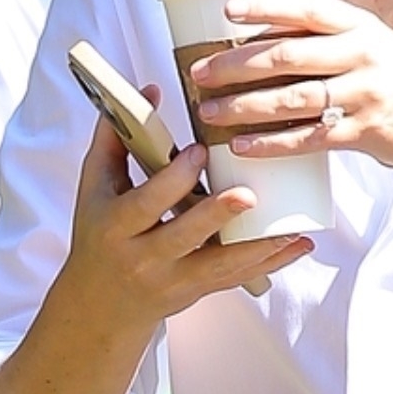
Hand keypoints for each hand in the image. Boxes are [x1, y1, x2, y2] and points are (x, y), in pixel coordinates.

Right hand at [0, 115, 309, 393]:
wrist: (100, 304)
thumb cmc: (99, 235)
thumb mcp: (95, 188)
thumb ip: (116, 138)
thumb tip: (150, 89)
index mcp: (115, 226)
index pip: (145, 202)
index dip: (172, 179)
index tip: (199, 151)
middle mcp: (143, 258)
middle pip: (182, 236)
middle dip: (215, 216)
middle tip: (248, 194)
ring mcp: (172, 280)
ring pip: (219, 267)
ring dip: (258, 249)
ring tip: (292, 231)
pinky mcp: (195, 292)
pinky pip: (235, 279)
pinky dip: (269, 264)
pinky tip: (297, 247)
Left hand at [190, 0, 392, 183]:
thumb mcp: (375, 47)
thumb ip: (332, 39)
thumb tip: (268, 39)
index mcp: (361, 27)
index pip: (306, 9)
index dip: (264, 7)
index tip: (227, 11)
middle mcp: (362, 56)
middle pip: (286, 55)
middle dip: (235, 64)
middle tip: (200, 71)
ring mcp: (364, 95)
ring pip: (291, 98)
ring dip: (243, 105)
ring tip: (209, 111)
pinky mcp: (363, 134)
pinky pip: (307, 138)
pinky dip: (271, 143)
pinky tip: (242, 144)